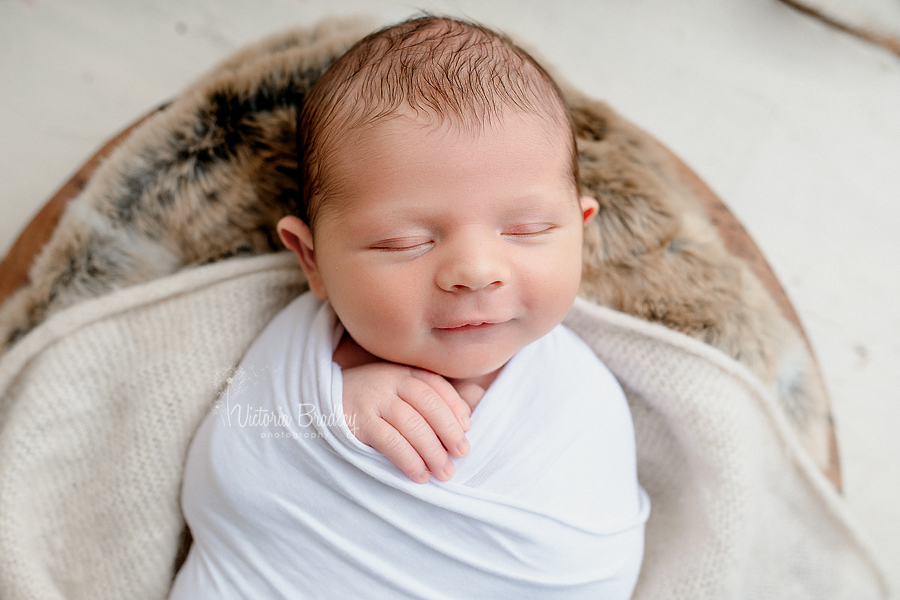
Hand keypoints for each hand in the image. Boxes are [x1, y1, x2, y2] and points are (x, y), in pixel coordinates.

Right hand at [342, 362, 475, 482]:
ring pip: (411, 423)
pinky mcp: (357, 421)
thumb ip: (435, 396)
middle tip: (462, 453)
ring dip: (432, 450)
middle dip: (448, 430)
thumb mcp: (400, 392)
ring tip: (444, 472)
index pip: (436, 385)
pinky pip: (389, 440)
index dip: (455, 405)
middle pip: (428, 403)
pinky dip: (408, 459)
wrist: (315, 404)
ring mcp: (372, 399)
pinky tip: (419, 475)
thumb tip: (478, 399)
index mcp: (403, 372)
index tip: (468, 428)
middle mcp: (389, 381)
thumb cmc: (370, 403)